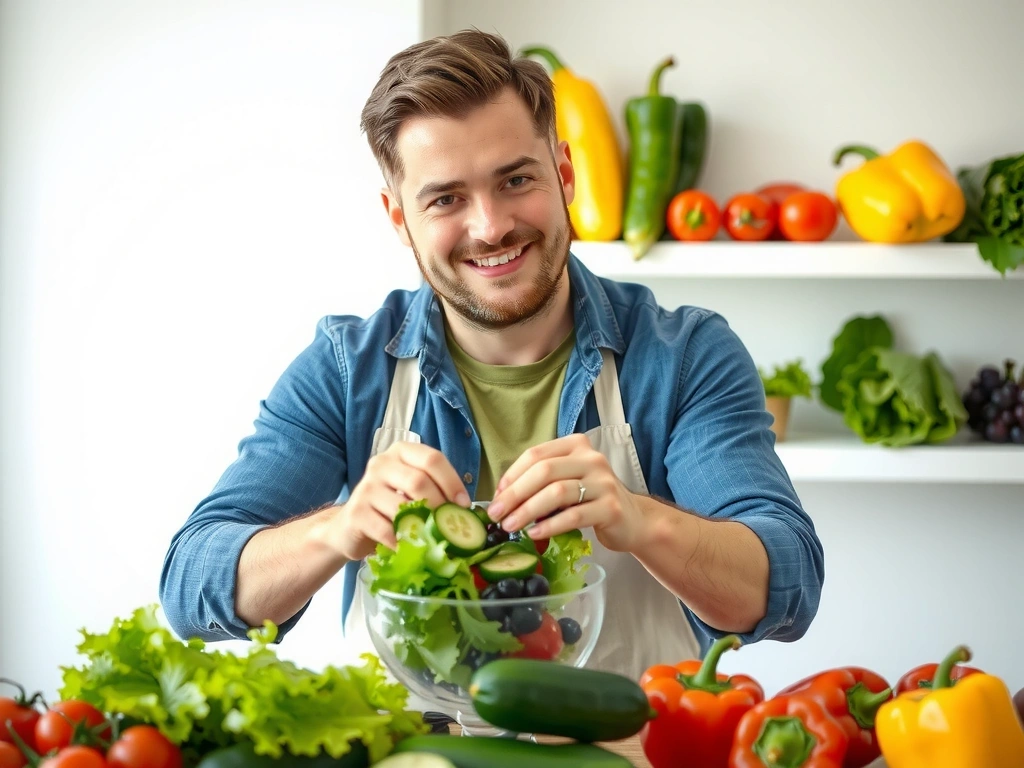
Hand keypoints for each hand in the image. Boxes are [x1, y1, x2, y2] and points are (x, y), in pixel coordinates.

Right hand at [329, 442, 469, 559]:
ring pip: (402, 506)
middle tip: (449, 524)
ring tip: (432, 538)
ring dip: (422, 526)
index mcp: (401, 453)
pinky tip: (410, 546)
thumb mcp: (413, 490)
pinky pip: (387, 530)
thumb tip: (464, 510)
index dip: (452, 482)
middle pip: (418, 480)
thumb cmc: (391, 506)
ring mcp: (366, 488)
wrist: (351, 526)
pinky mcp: (356, 513)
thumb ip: (435, 490)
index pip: (432, 459)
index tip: (463, 504)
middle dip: (439, 505)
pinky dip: (403, 541)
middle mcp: (381, 464)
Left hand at [488, 434, 646, 552]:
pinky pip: (573, 516)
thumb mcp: (567, 482)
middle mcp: (592, 459)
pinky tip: (534, 534)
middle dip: (515, 495)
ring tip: (511, 526)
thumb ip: (541, 482)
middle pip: (544, 472)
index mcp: (576, 445)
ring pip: (557, 493)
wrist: (633, 520)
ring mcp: (604, 482)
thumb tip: (501, 497)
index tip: (496, 497)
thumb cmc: (591, 500)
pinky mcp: (611, 508)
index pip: (536, 455)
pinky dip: (550, 526)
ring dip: (528, 511)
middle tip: (496, 515)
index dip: (511, 476)